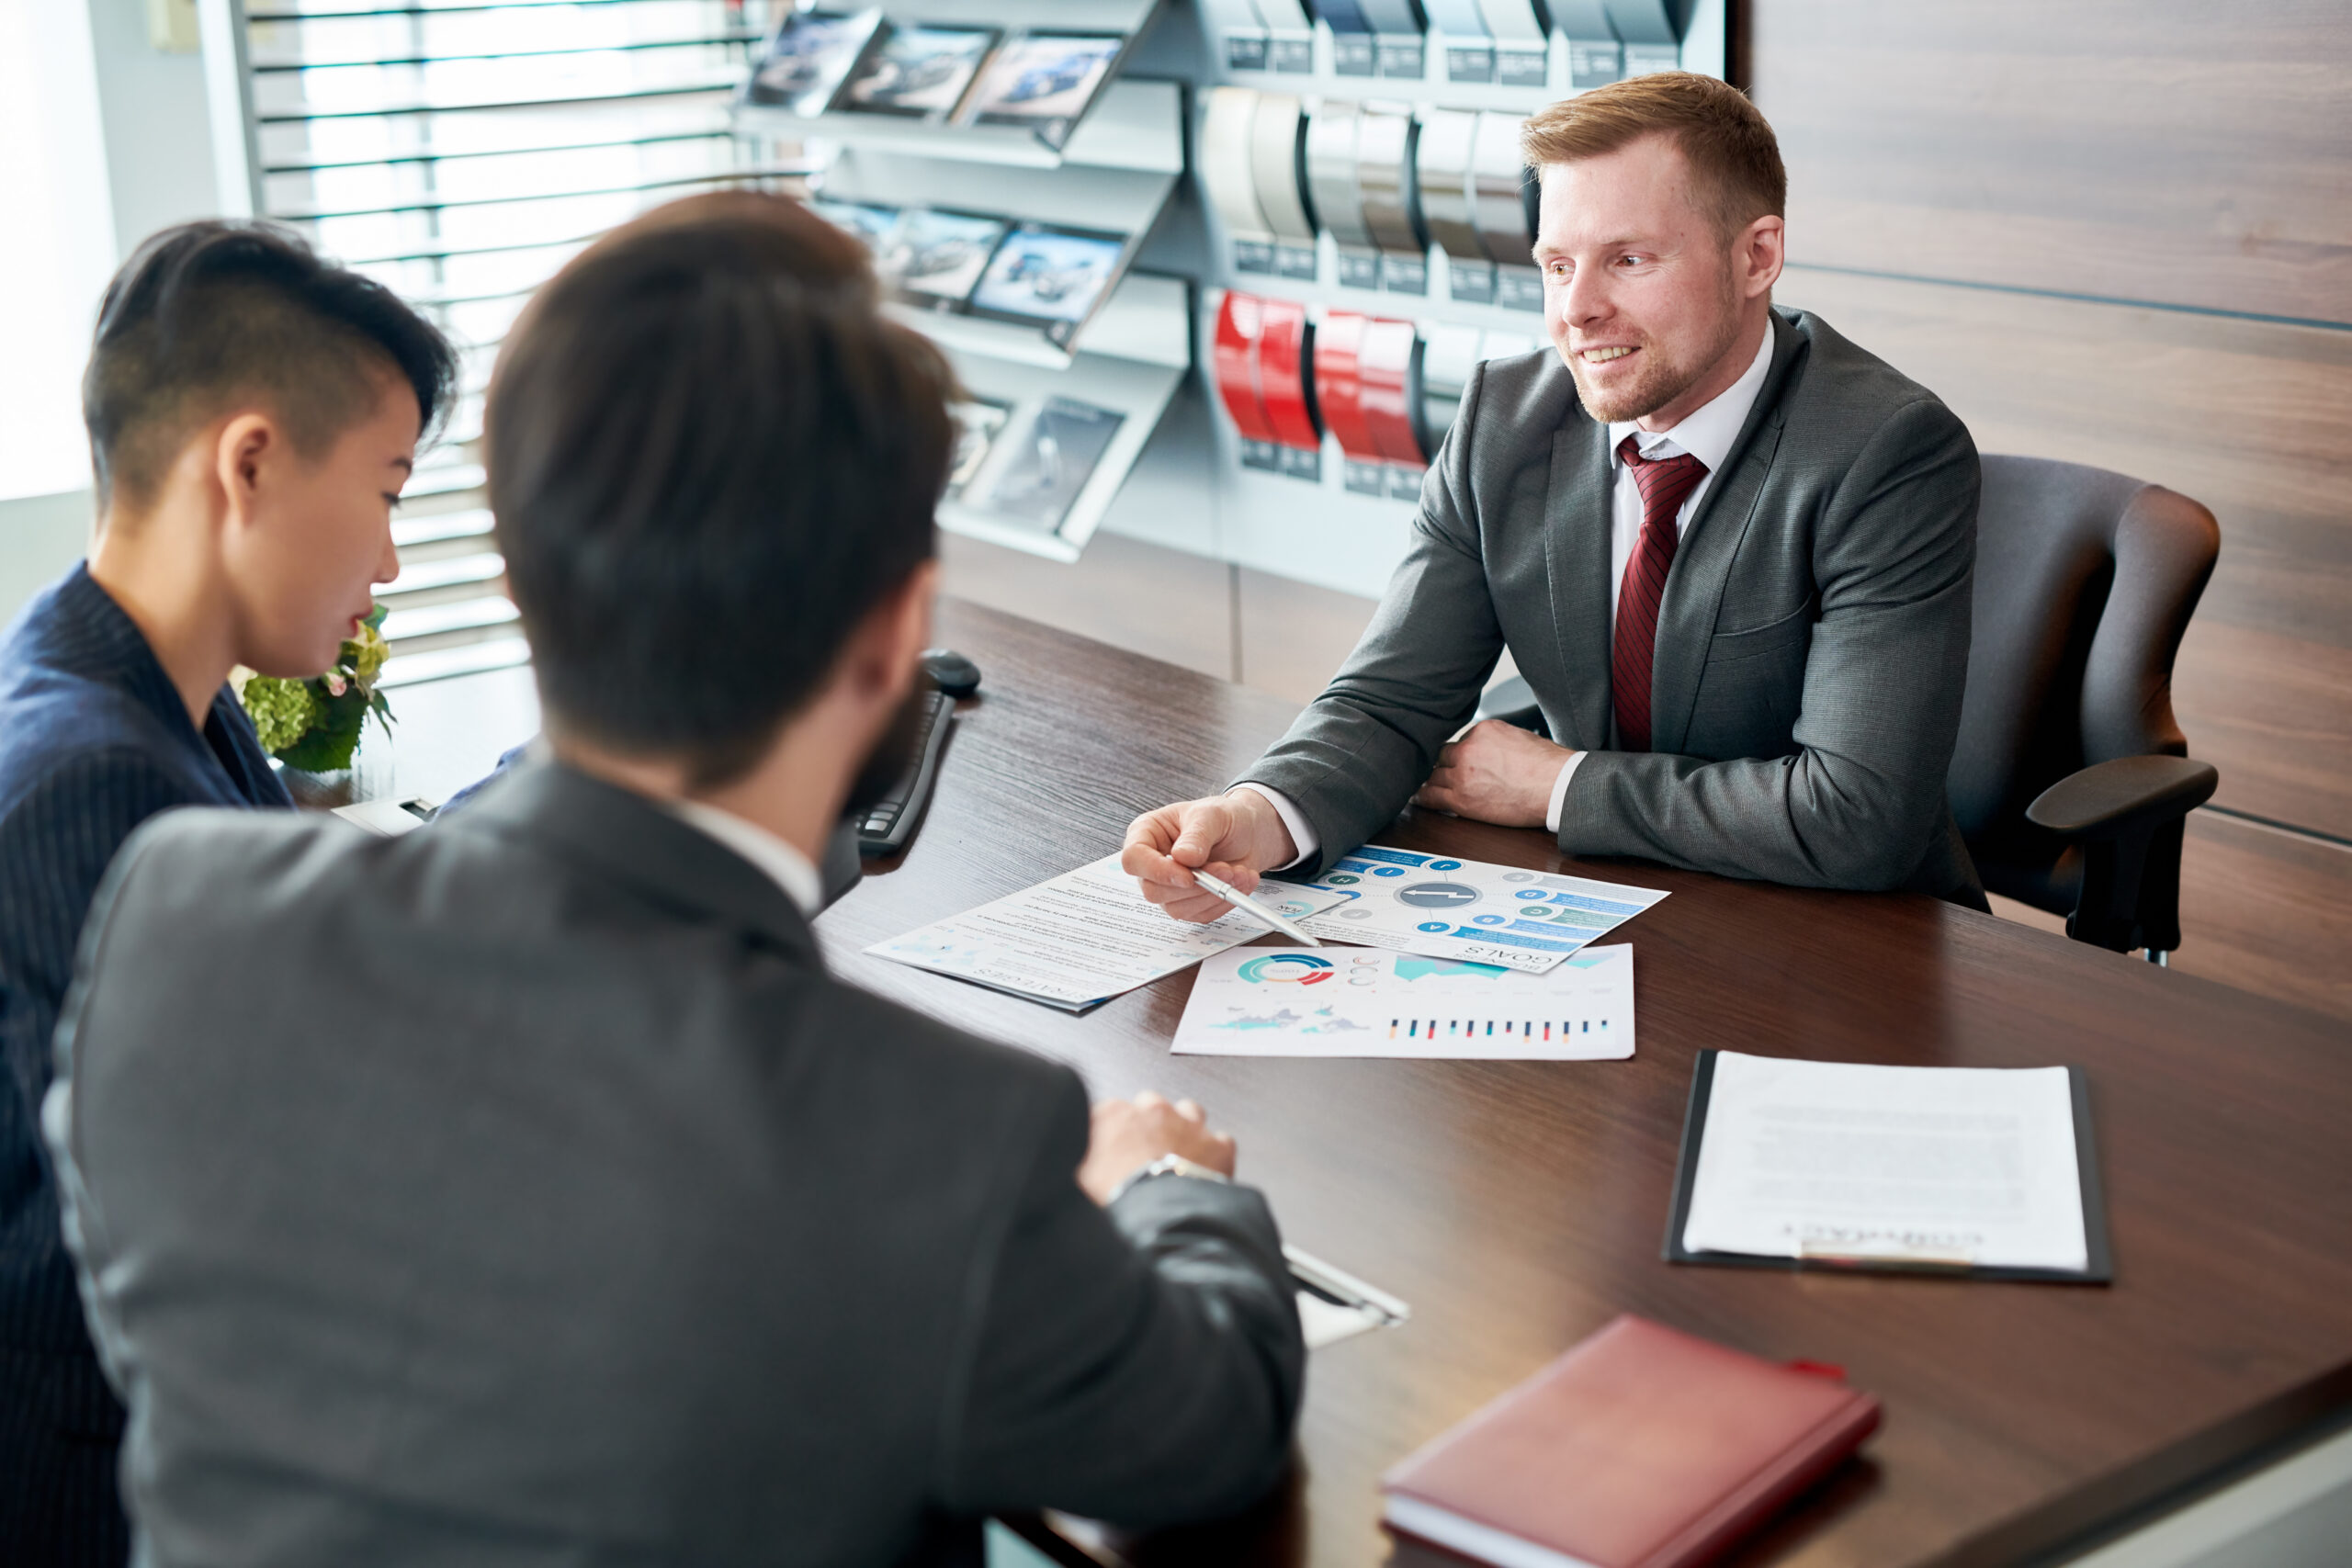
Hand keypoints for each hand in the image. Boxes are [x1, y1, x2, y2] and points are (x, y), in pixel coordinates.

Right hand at [1079, 1091, 1238, 1203]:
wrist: (1158, 1219)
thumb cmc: (1114, 1199)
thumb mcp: (1076, 1179)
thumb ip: (1078, 1163)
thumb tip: (1075, 1167)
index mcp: (1112, 1115)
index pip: (1109, 1112)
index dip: (1111, 1134)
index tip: (1111, 1151)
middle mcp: (1152, 1111)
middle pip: (1150, 1105)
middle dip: (1149, 1124)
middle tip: (1144, 1154)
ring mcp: (1188, 1125)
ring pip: (1189, 1111)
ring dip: (1183, 1128)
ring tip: (1177, 1155)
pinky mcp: (1217, 1146)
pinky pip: (1220, 1141)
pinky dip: (1215, 1154)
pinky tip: (1206, 1170)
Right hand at [1121, 788, 1298, 923]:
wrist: (1248, 833)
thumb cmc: (1223, 818)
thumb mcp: (1212, 815)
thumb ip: (1197, 835)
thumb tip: (1182, 858)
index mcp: (1146, 833)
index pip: (1134, 858)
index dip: (1157, 871)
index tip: (1188, 876)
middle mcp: (1152, 863)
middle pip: (1153, 890)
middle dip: (1195, 886)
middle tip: (1226, 870)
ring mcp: (1168, 886)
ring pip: (1177, 908)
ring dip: (1213, 895)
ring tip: (1238, 873)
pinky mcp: (1188, 903)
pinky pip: (1200, 915)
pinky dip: (1224, 902)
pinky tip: (1239, 882)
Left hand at [1411, 719, 1573, 828]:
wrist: (1557, 786)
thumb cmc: (1549, 766)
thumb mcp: (1519, 738)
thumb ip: (1496, 742)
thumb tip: (1490, 751)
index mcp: (1483, 730)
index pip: (1460, 741)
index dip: (1459, 755)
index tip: (1458, 763)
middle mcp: (1469, 748)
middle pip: (1442, 756)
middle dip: (1443, 766)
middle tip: (1441, 775)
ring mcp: (1462, 773)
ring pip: (1434, 775)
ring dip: (1432, 781)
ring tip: (1425, 787)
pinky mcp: (1461, 797)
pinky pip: (1431, 796)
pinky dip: (1423, 797)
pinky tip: (1418, 798)